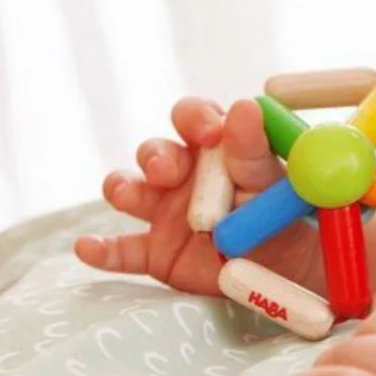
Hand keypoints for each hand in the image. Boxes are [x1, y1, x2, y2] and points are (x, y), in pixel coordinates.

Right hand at [74, 97, 318, 294]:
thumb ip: (254, 148)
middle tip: (166, 171)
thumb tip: (244, 106)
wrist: (287, 269)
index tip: (208, 132)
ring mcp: (164, 211)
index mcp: (213, 145)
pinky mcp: (156, 252)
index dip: (194, 118)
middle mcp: (182, 172)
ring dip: (123, 188)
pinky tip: (88, 247)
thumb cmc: (281, 212)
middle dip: (156, 157)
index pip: (193, 117)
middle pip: (155, 152)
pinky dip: (102, 249)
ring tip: (128, 196)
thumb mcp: (271, 180)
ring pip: (130, 190)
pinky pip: (122, 250)